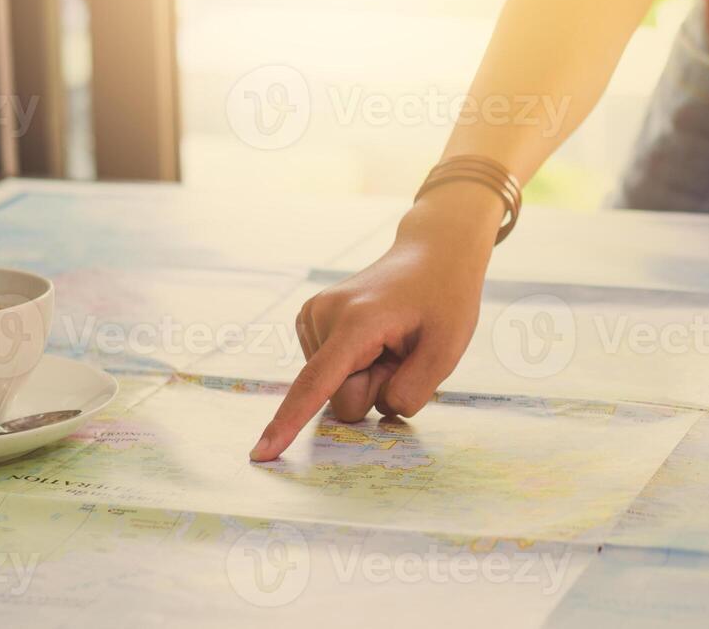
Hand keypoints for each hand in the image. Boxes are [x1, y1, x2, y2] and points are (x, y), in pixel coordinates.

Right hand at [248, 184, 500, 461]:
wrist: (431, 256)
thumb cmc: (444, 300)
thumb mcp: (447, 349)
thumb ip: (411, 391)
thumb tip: (375, 412)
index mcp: (357, 322)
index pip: (317, 383)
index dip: (289, 422)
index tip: (261, 453)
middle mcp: (324, 315)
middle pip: (340, 396)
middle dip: (375, 388)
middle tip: (404, 351)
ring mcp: (313, 315)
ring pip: (335, 386)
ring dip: (370, 374)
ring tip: (394, 340)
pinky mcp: (312, 321)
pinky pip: (332, 372)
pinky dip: (359, 365)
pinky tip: (377, 339)